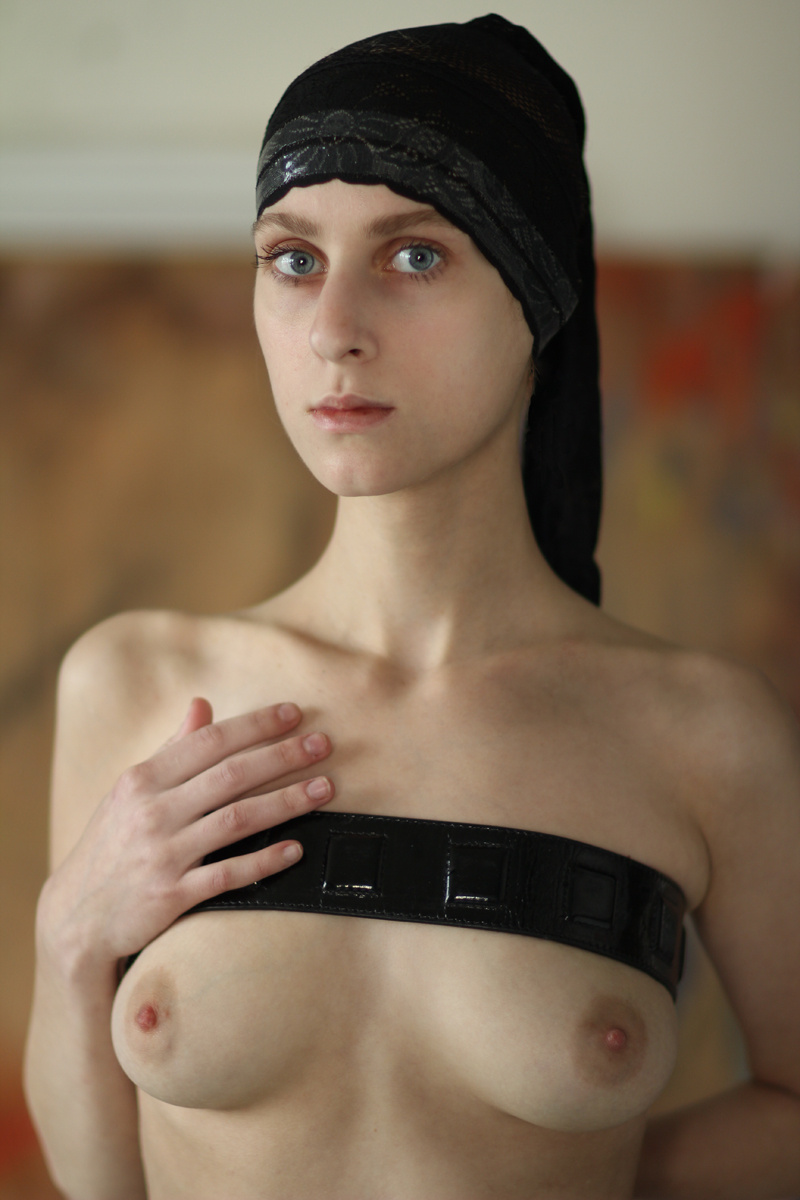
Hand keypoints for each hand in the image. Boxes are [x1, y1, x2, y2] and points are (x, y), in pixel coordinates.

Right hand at [38, 699, 333, 966]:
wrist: (75, 916)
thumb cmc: (112, 845)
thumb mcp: (131, 792)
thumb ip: (172, 750)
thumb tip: (203, 704)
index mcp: (143, 780)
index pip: (210, 742)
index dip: (255, 725)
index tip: (294, 713)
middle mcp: (152, 812)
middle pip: (231, 775)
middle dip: (283, 756)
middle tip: (324, 744)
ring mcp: (163, 855)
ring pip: (237, 820)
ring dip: (286, 802)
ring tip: (324, 789)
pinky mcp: (172, 896)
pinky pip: (227, 874)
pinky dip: (264, 861)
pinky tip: (295, 849)